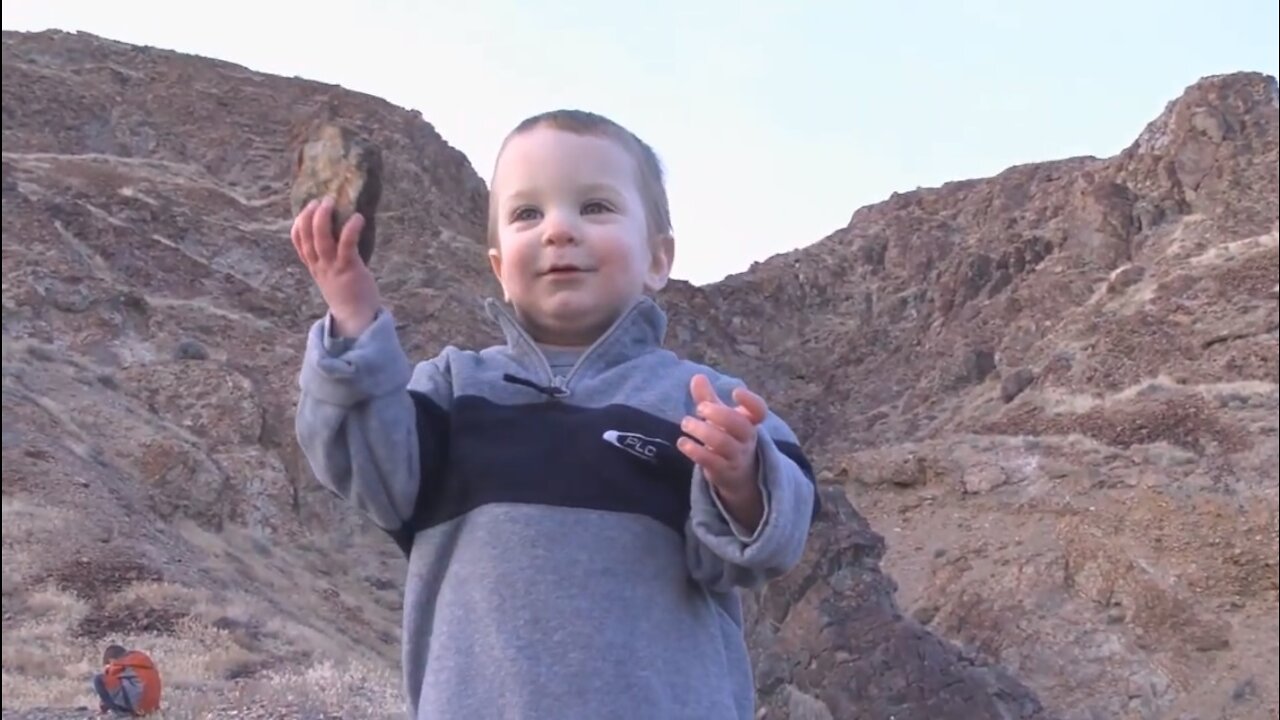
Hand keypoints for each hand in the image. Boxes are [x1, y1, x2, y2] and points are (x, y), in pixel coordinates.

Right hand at [291, 196, 380, 336]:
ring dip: (324, 218)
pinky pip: (347, 245)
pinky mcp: (349, 269)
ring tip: (330, 202)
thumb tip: (341, 234)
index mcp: (314, 267)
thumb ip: (331, 258)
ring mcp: (333, 268)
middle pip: (307, 237)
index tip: (303, 210)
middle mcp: (319, 266)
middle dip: (310, 216)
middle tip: (318, 200)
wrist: (357, 319)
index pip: (298, 243)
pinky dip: (350, 229)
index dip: (298, 224)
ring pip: (321, 239)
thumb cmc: (349, 294)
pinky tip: (357, 218)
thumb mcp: (333, 275)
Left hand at [678, 374, 768, 527]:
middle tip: (700, 408)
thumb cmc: (728, 439)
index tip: (735, 392)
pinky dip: (696, 451)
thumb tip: (697, 376)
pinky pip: (711, 461)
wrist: (739, 477)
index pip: (759, 411)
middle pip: (741, 426)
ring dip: (703, 431)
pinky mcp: (723, 472)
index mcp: (749, 422)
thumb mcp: (719, 418)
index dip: (750, 401)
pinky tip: (682, 443)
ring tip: (685, 423)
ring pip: (724, 443)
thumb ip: (708, 398)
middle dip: (720, 414)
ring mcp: (736, 457)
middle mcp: (746, 439)